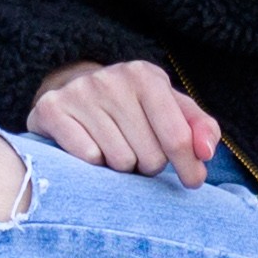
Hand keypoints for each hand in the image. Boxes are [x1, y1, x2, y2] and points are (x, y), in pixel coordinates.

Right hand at [30, 58, 221, 185]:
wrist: (73, 88)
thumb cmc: (134, 106)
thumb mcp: (171, 108)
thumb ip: (199, 128)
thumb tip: (205, 152)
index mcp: (145, 76)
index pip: (177, 137)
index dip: (189, 166)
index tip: (193, 182)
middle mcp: (110, 80)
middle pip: (149, 155)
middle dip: (149, 164)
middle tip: (140, 153)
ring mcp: (78, 93)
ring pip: (119, 161)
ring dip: (122, 166)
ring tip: (116, 150)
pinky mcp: (51, 110)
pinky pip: (88, 158)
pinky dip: (94, 162)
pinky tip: (92, 147)